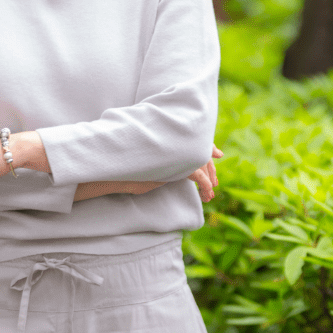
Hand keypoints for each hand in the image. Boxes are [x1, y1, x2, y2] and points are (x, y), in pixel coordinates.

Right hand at [73, 145, 225, 202]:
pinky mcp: (173, 167)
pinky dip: (204, 184)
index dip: (208, 146)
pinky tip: (206, 194)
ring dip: (208, 179)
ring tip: (210, 193)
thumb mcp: (150, 163)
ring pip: (201, 163)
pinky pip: (196, 175)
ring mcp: (173, 154)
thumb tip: (179, 167)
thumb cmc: (127, 169)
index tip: (219, 153)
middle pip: (201, 150)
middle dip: (211, 166)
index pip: (194, 139)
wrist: (114, 171)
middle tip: (215, 182)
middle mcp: (173, 143)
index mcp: (169, 138)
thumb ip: (165, 160)